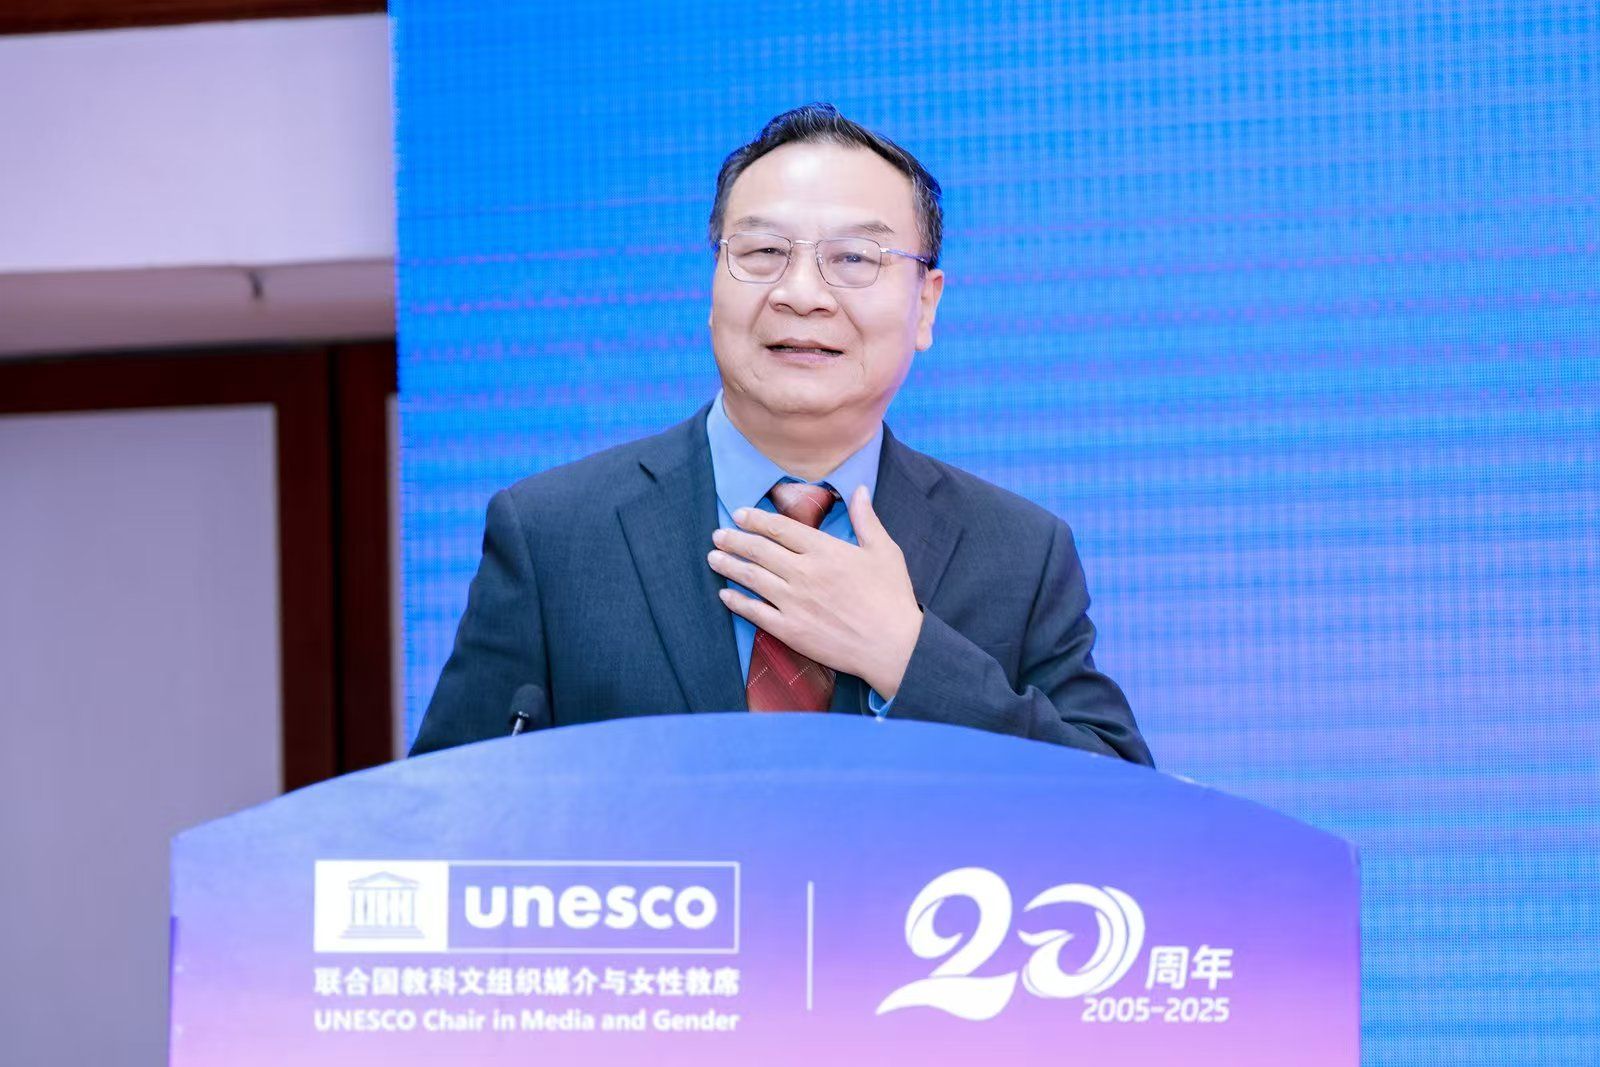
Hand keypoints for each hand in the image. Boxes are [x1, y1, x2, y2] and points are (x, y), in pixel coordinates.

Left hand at [708, 486, 923, 697]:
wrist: (893, 646)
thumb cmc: (891, 597)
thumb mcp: (884, 551)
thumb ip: (866, 519)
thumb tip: (860, 490)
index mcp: (824, 550)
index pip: (780, 528)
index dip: (756, 519)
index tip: (739, 514)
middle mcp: (803, 573)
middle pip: (759, 550)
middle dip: (735, 539)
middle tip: (718, 534)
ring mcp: (794, 602)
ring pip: (752, 578)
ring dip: (729, 566)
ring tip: (713, 558)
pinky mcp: (790, 630)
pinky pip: (755, 613)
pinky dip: (737, 602)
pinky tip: (725, 595)